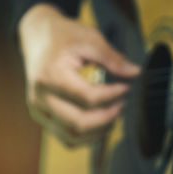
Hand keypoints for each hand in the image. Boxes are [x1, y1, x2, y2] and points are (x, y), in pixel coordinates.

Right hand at [18, 3, 139, 144]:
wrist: (37, 37)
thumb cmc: (62, 36)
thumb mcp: (89, 38)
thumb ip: (112, 58)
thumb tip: (135, 72)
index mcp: (50, 76)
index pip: (87, 98)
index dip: (112, 95)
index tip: (126, 87)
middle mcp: (40, 97)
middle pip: (79, 122)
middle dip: (108, 117)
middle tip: (123, 105)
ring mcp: (39, 110)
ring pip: (73, 136)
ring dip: (99, 131)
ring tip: (114, 114)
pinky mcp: (43, 117)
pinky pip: (67, 138)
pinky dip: (87, 136)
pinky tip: (101, 123)